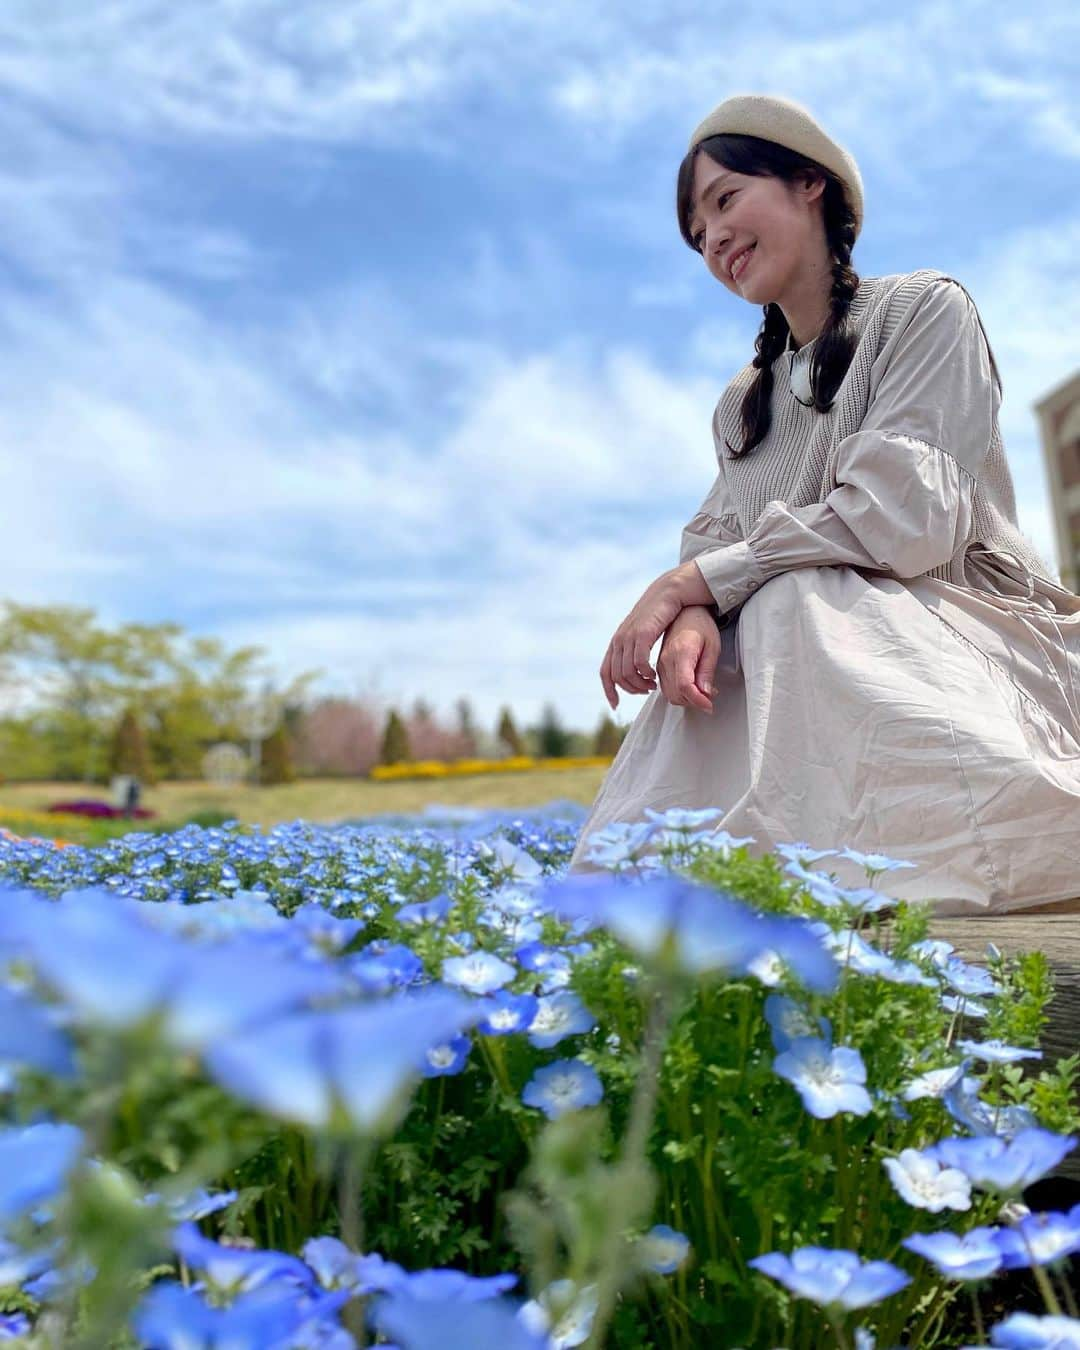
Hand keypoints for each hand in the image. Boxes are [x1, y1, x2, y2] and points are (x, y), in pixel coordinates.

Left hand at [599, 569, 685, 709]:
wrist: (668, 593)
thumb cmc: (659, 615)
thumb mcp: (642, 634)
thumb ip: (635, 649)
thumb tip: (634, 668)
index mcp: (617, 642)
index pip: (605, 673)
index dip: (609, 691)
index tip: (616, 705)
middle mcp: (619, 640)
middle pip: (617, 676)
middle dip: (631, 689)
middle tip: (647, 690)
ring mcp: (628, 636)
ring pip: (626, 672)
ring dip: (640, 683)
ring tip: (653, 684)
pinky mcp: (641, 633)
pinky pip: (638, 662)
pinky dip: (645, 673)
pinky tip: (654, 674)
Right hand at [656, 605, 721, 713]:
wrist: (686, 613)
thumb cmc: (702, 626)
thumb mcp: (712, 647)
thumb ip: (707, 671)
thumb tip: (705, 694)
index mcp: (681, 652)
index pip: (684, 686)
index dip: (698, 700)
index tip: (710, 705)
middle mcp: (666, 659)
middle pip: (676, 694)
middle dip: (694, 702)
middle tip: (710, 698)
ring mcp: (660, 664)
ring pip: (669, 695)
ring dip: (687, 700)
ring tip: (702, 692)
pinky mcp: (659, 667)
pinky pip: (665, 689)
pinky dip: (679, 695)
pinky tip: (691, 689)